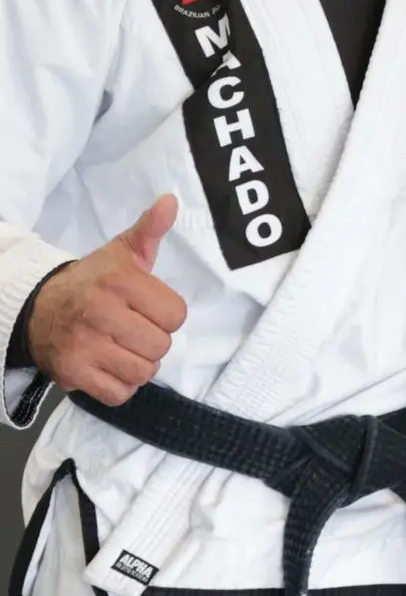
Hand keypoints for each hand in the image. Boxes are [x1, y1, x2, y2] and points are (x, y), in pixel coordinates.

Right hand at [26, 196, 185, 404]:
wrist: (38, 308)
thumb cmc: (92, 281)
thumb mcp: (122, 253)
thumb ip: (150, 230)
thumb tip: (170, 201)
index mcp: (119, 281)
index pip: (176, 315)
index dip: (167, 315)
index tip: (149, 309)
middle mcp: (100, 312)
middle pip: (161, 346)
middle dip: (153, 341)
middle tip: (135, 330)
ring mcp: (84, 345)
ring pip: (143, 372)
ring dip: (139, 365)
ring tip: (124, 349)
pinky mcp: (72, 374)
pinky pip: (120, 394)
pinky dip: (122, 386)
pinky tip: (112, 367)